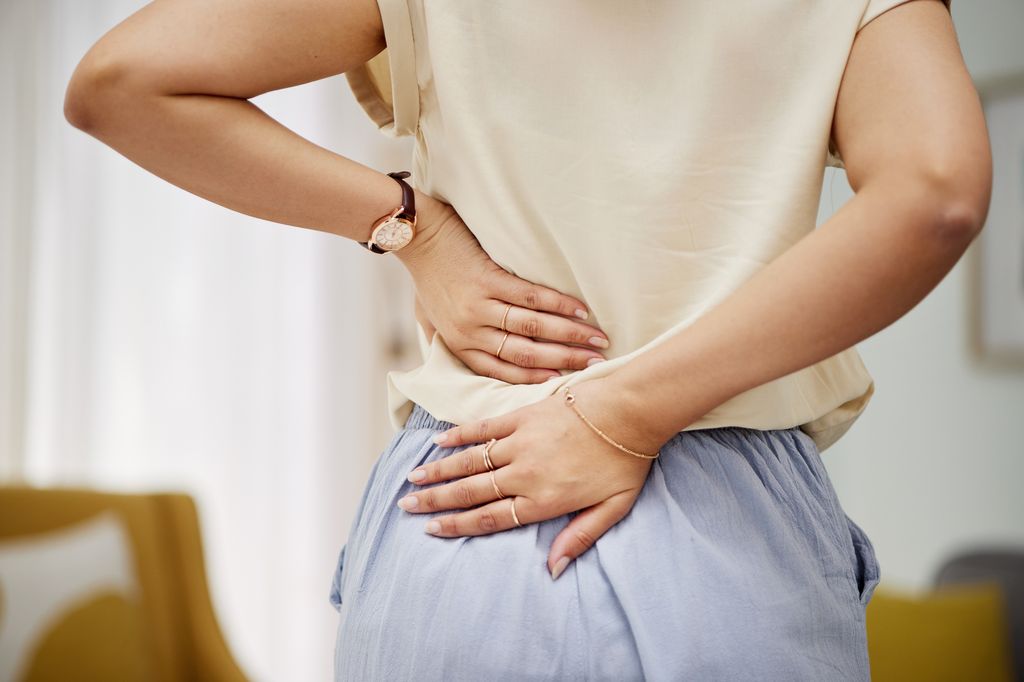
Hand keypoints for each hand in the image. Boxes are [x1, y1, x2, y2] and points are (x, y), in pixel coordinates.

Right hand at [394, 377, 668, 579]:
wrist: (629, 410)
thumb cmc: (626, 460)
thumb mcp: (613, 508)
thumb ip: (580, 538)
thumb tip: (554, 569)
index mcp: (543, 500)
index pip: (491, 518)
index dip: (457, 525)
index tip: (432, 530)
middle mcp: (524, 473)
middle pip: (471, 491)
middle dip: (435, 501)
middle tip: (407, 505)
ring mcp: (520, 443)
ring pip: (470, 461)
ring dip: (438, 471)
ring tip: (412, 479)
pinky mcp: (522, 416)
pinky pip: (483, 428)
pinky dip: (459, 436)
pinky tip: (439, 443)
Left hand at [396, 193, 610, 382]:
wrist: (416, 237)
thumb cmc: (425, 277)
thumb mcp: (429, 320)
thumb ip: (449, 342)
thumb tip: (471, 361)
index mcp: (460, 345)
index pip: (504, 371)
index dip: (538, 378)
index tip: (566, 382)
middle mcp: (471, 331)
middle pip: (525, 354)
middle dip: (565, 360)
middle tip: (595, 362)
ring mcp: (480, 305)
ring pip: (532, 327)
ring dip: (570, 334)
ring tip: (597, 338)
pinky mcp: (488, 279)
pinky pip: (530, 296)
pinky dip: (559, 304)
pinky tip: (580, 310)